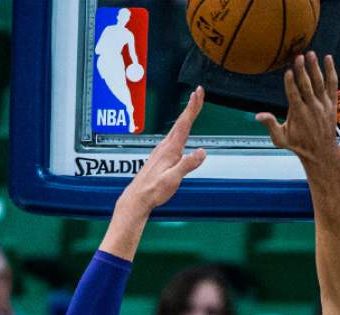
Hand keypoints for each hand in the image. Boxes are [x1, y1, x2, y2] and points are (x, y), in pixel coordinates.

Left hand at [119, 86, 206, 215]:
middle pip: (181, 122)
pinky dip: (180, 129)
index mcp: (170, 149)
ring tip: (193, 107)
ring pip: (177, 129)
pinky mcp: (160, 156)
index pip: (184, 124)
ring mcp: (162, 150)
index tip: (198, 93)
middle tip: (199, 93)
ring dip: (186, 117)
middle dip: (191, 106)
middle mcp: (165, 146)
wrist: (138, 197)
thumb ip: (187, 165)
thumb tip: (202, 152)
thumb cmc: (154, 190)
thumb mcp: (173, 179)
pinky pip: (174, 138)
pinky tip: (181, 132)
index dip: (192, 108)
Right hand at [256, 52, 339, 167]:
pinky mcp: (332, 103)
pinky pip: (332, 84)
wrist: (321, 152)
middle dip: (303, 71)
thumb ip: (271, 126)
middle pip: (306, 86)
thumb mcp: (281, 139)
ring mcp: (323, 104)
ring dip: (315, 68)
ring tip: (311, 54)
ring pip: (319, 83)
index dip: (291, 83)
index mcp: (298, 114)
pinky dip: (331, 71)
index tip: (288, 72)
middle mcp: (312, 108)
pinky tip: (328, 58)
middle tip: (299, 57)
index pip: (293, 95)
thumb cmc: (299, 145)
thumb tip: (257, 116)